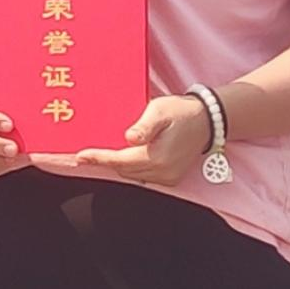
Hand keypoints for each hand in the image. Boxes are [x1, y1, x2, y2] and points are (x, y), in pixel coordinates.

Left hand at [69, 93, 212, 186]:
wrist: (209, 121)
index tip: (80, 156)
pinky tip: (123, 156)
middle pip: (123, 170)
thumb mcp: (160, 110)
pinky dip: (131, 167)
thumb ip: (144, 126)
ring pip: (132, 174)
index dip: (98, 158)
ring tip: (100, 153)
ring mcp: (168, 177)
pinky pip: (143, 176)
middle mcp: (162, 171)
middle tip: (85, 153)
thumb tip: (129, 137)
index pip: (119, 161)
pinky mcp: (171, 178)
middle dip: (104, 161)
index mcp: (157, 156)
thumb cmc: (182, 112)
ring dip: (117, 165)